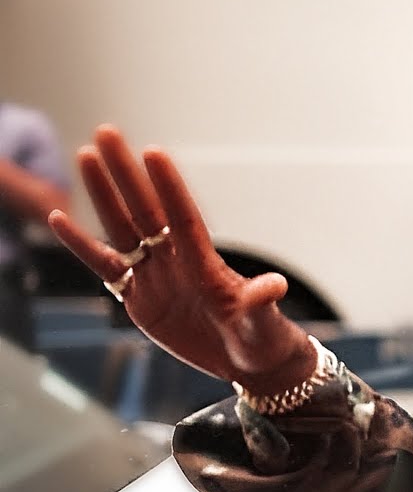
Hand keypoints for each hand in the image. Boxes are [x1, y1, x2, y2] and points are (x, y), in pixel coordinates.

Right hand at [47, 126, 314, 393]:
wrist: (249, 360)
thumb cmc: (262, 338)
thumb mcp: (263, 323)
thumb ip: (260, 303)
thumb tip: (275, 287)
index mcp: (205, 264)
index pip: (182, 216)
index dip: (169, 187)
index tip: (153, 152)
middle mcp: (177, 260)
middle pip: (145, 208)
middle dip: (126, 172)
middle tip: (108, 131)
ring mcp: (156, 274)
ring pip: (122, 226)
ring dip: (103, 194)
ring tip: (86, 155)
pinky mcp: (139, 296)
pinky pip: (104, 264)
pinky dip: (82, 244)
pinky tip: (59, 218)